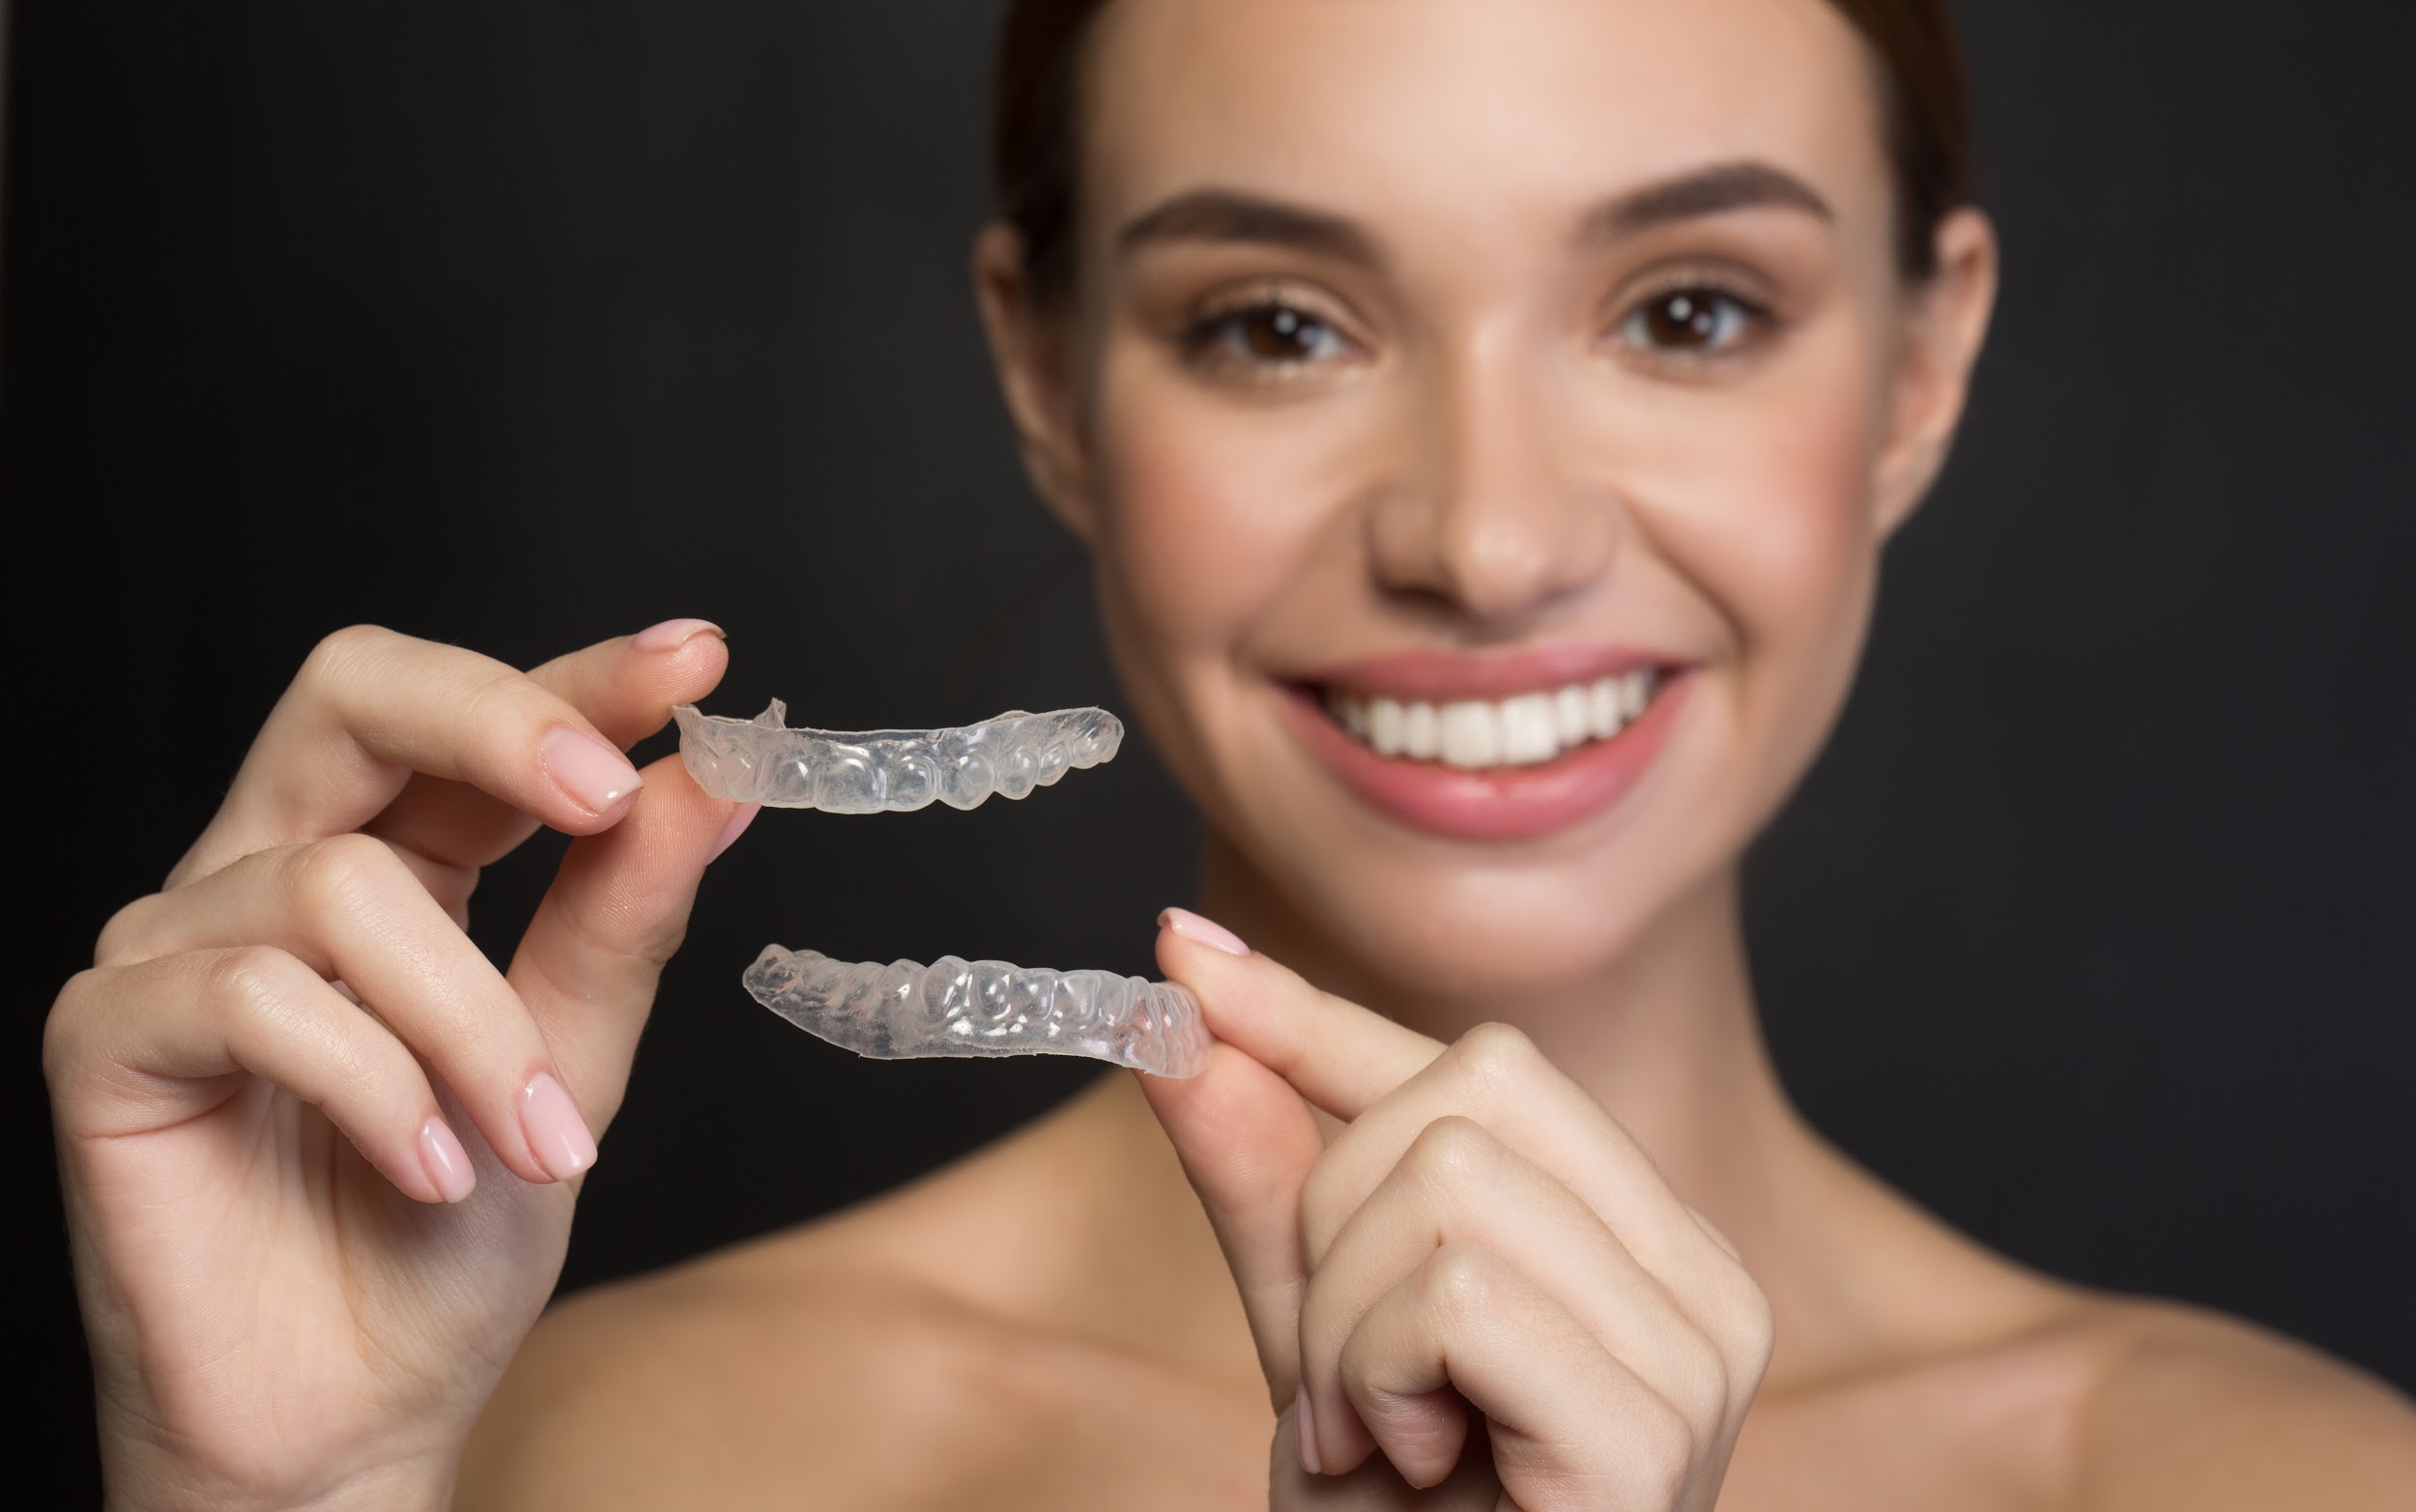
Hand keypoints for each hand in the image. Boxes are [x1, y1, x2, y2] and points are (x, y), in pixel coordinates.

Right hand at [45, 622, 752, 1511]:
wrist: (354, 1420)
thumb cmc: (449, 1245)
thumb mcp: (573, 1065)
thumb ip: (622, 921)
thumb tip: (708, 786)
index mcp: (394, 865)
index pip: (468, 723)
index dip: (577, 677)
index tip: (696, 660)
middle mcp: (272, 874)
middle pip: (352, 695)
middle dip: (497, 721)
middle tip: (607, 792)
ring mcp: (177, 945)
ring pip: (344, 885)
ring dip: (472, 1022)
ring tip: (533, 1145)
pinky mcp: (108, 1037)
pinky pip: (256, 996)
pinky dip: (376, 1085)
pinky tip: (429, 1168)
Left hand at [1140, 915, 1772, 1510]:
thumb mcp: (1312, 1338)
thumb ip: (1267, 1183)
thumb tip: (1184, 1009)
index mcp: (1637, 1244)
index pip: (1475, 1064)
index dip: (1315, 1014)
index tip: (1182, 955)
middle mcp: (1699, 1278)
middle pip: (1466, 1087)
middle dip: (1335, 1218)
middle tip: (1343, 1379)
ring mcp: (1697, 1355)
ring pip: (1447, 1182)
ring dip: (1343, 1325)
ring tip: (1372, 1439)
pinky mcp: (1650, 1430)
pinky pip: (1454, 1292)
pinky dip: (1372, 1379)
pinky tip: (1404, 1467)